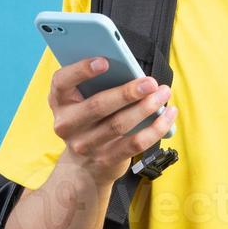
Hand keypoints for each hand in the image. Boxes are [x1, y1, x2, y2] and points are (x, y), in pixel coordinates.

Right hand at [47, 57, 176, 187]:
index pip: (62, 81)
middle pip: (98, 105)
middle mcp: (67, 124)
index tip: (105, 61)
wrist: (82, 167)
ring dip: (146, 107)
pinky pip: (135, 143)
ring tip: (163, 93)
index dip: (81, 70)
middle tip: (151, 82)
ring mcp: (85, 145)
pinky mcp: (106, 160)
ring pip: (120, 124)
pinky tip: (168, 114)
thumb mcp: (80, 102)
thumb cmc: (88, 121)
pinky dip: (156, 128)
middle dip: (127, 92)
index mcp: (59, 101)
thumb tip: (129, 69)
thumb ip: (95, 85)